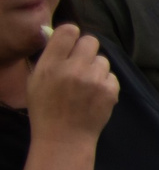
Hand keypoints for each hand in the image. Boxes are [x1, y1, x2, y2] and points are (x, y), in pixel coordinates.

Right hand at [27, 24, 117, 141]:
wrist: (64, 138)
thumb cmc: (46, 109)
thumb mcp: (35, 80)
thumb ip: (49, 57)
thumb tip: (58, 34)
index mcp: (50, 65)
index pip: (68, 31)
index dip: (71, 35)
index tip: (70, 44)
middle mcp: (73, 68)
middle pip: (91, 41)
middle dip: (86, 51)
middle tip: (80, 64)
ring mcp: (94, 80)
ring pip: (102, 60)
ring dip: (96, 69)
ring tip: (85, 85)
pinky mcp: (110, 91)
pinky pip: (111, 76)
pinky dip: (104, 83)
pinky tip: (94, 95)